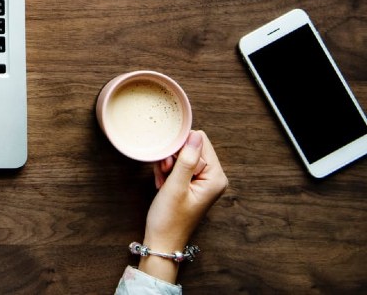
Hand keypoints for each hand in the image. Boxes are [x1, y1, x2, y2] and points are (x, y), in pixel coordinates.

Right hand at [139, 130, 227, 283]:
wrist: (162, 241)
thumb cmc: (169, 219)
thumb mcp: (175, 187)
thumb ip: (186, 160)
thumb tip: (195, 135)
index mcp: (216, 177)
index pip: (200, 142)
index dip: (180, 148)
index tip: (169, 166)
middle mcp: (214, 178)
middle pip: (191, 148)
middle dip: (173, 158)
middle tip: (165, 175)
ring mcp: (204, 181)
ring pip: (183, 156)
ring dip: (168, 166)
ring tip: (163, 183)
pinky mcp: (194, 184)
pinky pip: (180, 166)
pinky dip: (168, 173)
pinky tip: (163, 185)